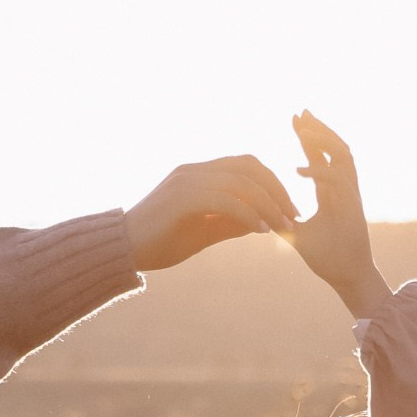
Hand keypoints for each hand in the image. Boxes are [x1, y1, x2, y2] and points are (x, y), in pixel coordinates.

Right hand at [123, 154, 297, 272]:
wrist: (122, 251)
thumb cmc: (161, 242)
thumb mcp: (204, 232)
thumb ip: (232, 222)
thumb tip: (264, 222)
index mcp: (199, 174)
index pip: (246, 165)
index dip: (273, 183)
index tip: (290, 210)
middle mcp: (194, 170)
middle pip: (249, 167)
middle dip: (277, 190)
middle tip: (294, 217)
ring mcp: (186, 181)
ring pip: (240, 182)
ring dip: (267, 204)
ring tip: (282, 226)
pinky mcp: (181, 198)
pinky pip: (224, 200)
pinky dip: (247, 214)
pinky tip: (260, 231)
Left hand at [287, 111, 390, 315]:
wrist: (345, 276)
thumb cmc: (326, 256)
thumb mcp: (296, 233)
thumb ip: (280, 218)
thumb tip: (256, 212)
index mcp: (331, 190)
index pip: (321, 155)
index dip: (309, 136)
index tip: (294, 119)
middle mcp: (344, 187)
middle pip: (336, 146)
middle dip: (318, 128)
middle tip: (300, 113)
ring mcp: (351, 195)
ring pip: (343, 155)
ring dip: (323, 141)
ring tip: (303, 131)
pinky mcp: (353, 207)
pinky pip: (337, 181)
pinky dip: (319, 173)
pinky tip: (298, 170)